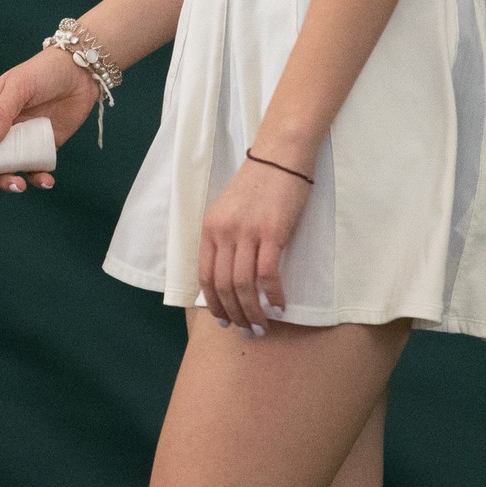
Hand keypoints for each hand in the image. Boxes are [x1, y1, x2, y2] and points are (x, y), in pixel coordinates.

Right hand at [0, 45, 98, 196]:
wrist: (81, 72)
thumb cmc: (42, 72)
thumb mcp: (17, 87)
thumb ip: (1, 113)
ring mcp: (19, 143)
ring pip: (5, 172)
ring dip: (9, 183)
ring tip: (21, 185)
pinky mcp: (42, 149)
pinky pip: (34, 171)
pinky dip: (38, 180)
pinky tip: (46, 180)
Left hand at [199, 154, 312, 335]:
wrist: (280, 156)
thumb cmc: (259, 184)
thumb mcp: (230, 210)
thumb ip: (225, 238)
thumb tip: (228, 276)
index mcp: (210, 227)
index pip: (204, 276)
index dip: (213, 303)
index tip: (224, 320)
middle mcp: (224, 231)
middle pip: (223, 285)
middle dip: (234, 314)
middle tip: (248, 330)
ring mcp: (247, 231)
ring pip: (243, 284)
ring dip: (253, 311)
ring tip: (264, 325)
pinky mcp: (272, 231)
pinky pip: (267, 274)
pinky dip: (273, 295)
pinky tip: (280, 305)